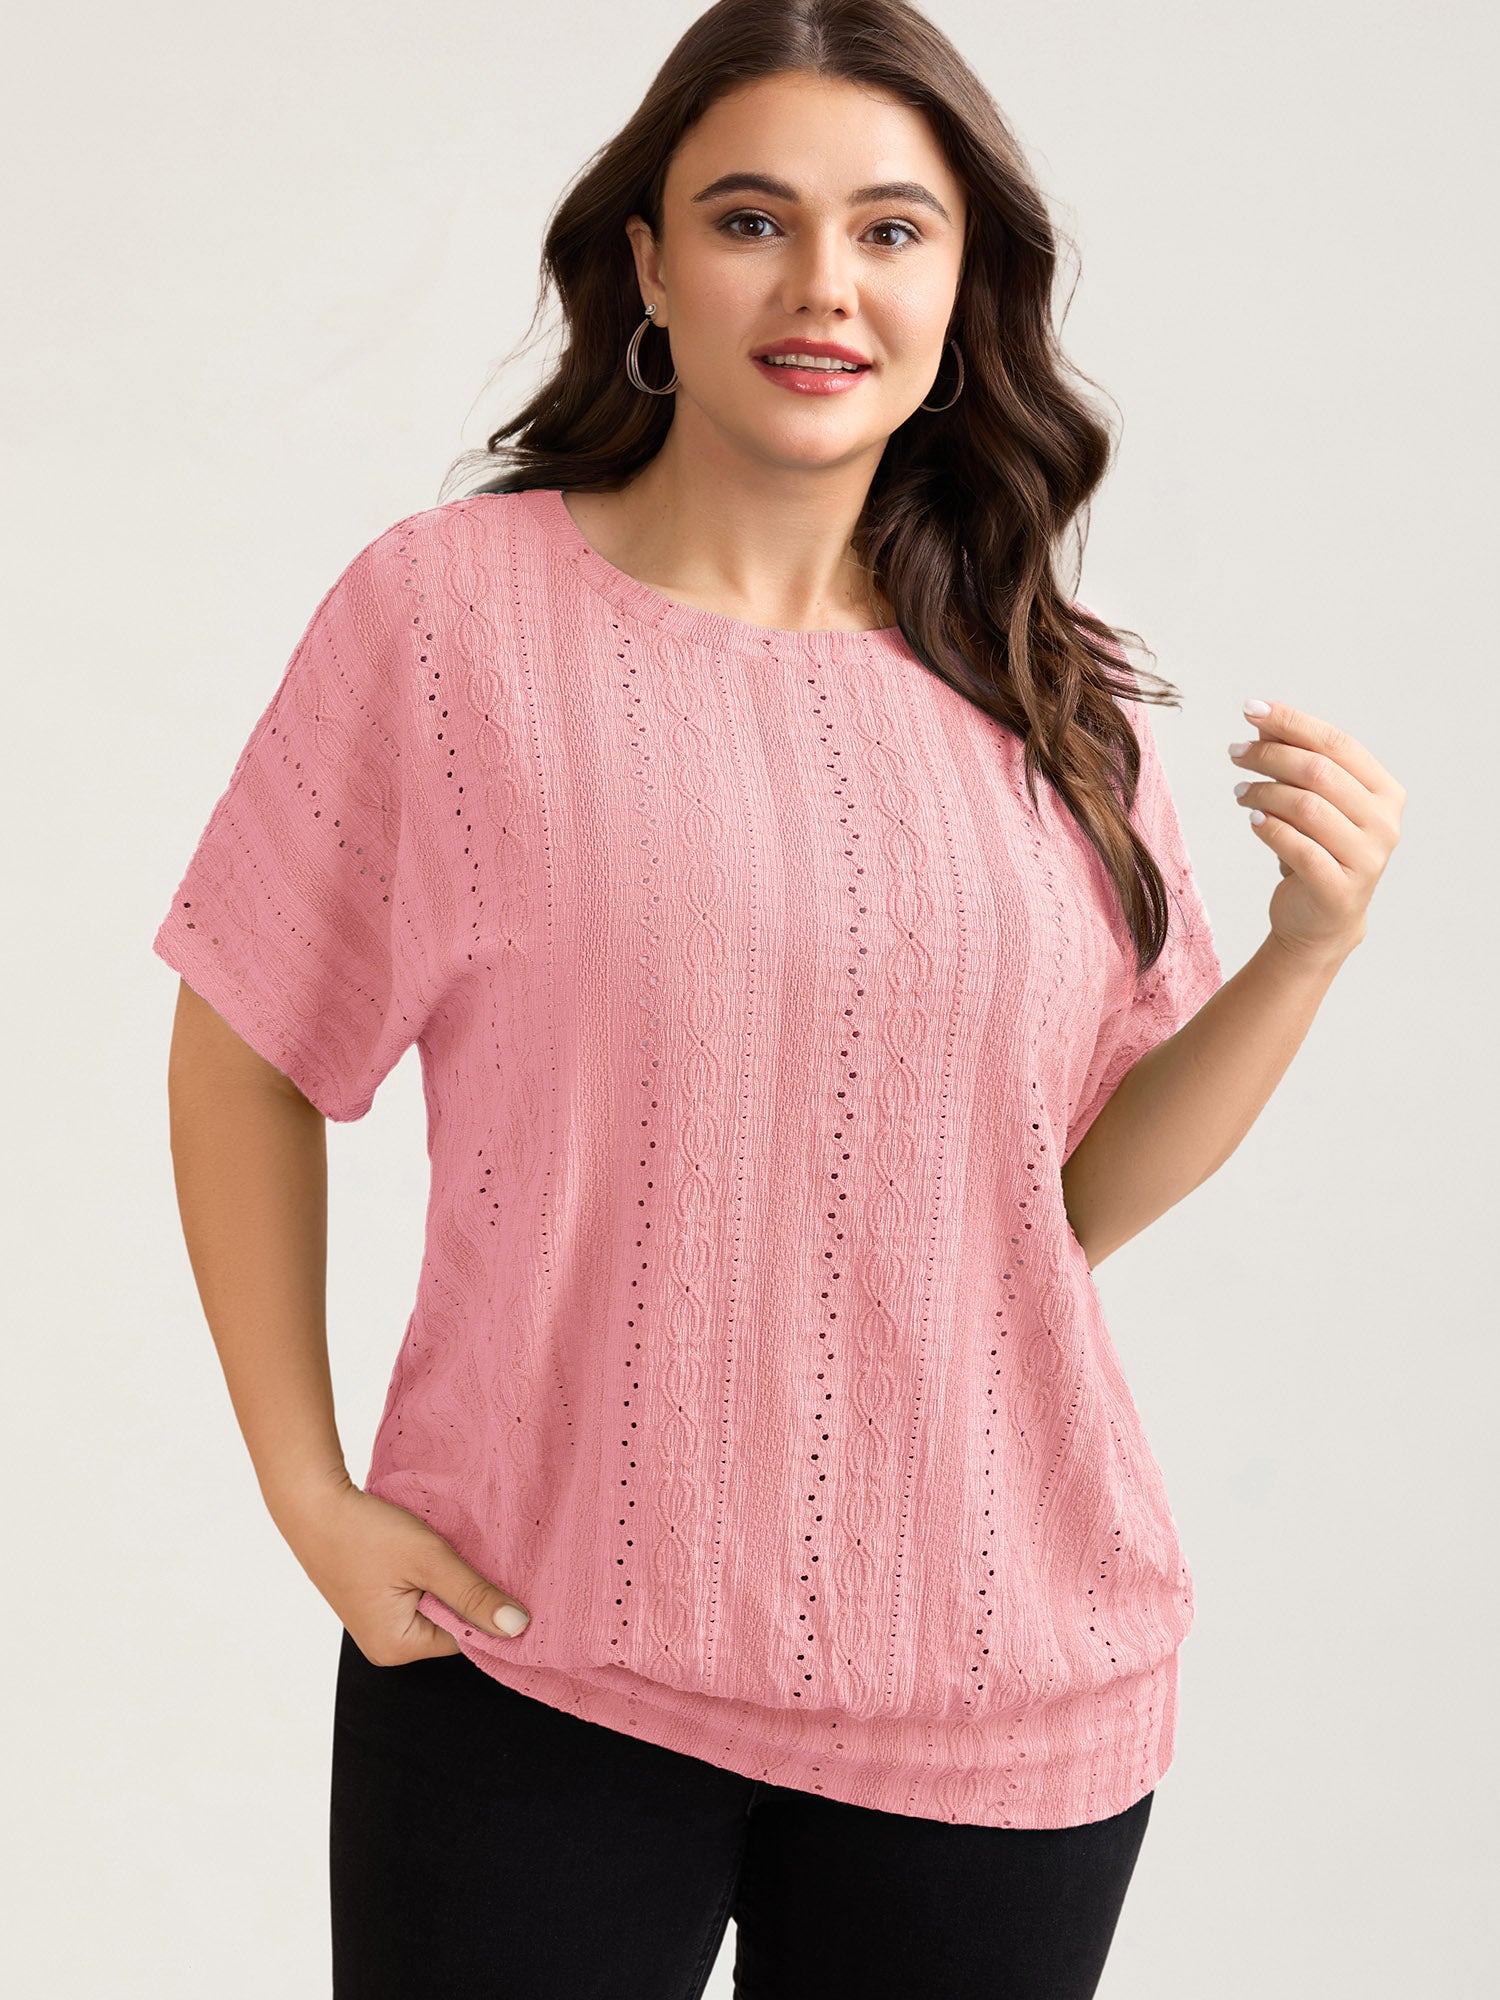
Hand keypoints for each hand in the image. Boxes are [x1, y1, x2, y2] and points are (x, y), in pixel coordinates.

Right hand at [272, 1472, 531, 1664]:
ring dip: (447, 1580)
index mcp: (396, 1648)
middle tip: (475, 1556)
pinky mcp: (373, 1601)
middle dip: (465, 1593)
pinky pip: (416, 1595)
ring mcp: (377, 1624)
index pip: (465, 1637)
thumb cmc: (365, 1531)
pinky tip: (429, 1550)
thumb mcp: (429, 1559)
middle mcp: (385, 1646)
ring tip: (447, 1550)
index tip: (502, 1576)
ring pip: (434, 1606)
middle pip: (450, 1624)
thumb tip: (519, 1628)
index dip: (486, 1606)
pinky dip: (428, 1575)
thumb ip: (474, 1594)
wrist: (313, 1502)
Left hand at [1228, 697, 1404, 967]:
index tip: (1251, 708)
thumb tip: (1262, 721)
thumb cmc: (1317, 850)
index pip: (1337, 743)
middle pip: (1319, 772)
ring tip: (1239, 791)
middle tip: (1234, 752)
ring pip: (1307, 807)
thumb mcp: (1309, 802)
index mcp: (1386, 792)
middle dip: (1269, 755)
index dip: (1292, 722)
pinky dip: (1270, 830)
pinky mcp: (1340, 888)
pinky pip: (1298, 848)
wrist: (1322, 920)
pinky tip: (1252, 821)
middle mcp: (1384, 823)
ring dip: (1264, 792)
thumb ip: (1295, 762)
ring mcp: (1367, 858)